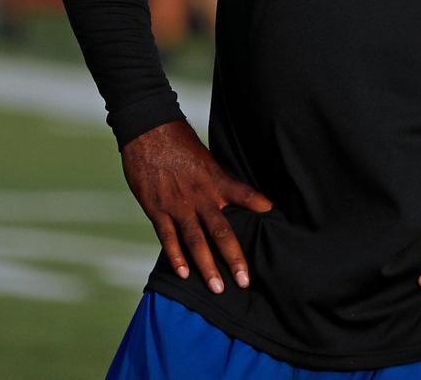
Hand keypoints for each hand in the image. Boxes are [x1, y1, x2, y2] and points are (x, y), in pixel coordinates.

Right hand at [121, 118, 274, 294]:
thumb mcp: (206, 158)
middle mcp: (200, 195)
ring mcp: (177, 204)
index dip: (257, 203)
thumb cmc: (179, 142)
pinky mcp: (157, 209)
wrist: (147, 131)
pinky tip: (184, 273)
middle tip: (244, 281)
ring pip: (195, 241)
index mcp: (214, 179)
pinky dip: (176, 257)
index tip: (272, 214)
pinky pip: (168, 237)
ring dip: (206, 266)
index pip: (241, 194)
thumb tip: (232, 196)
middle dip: (233, 258)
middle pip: (221, 230)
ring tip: (217, 288)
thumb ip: (218, 181)